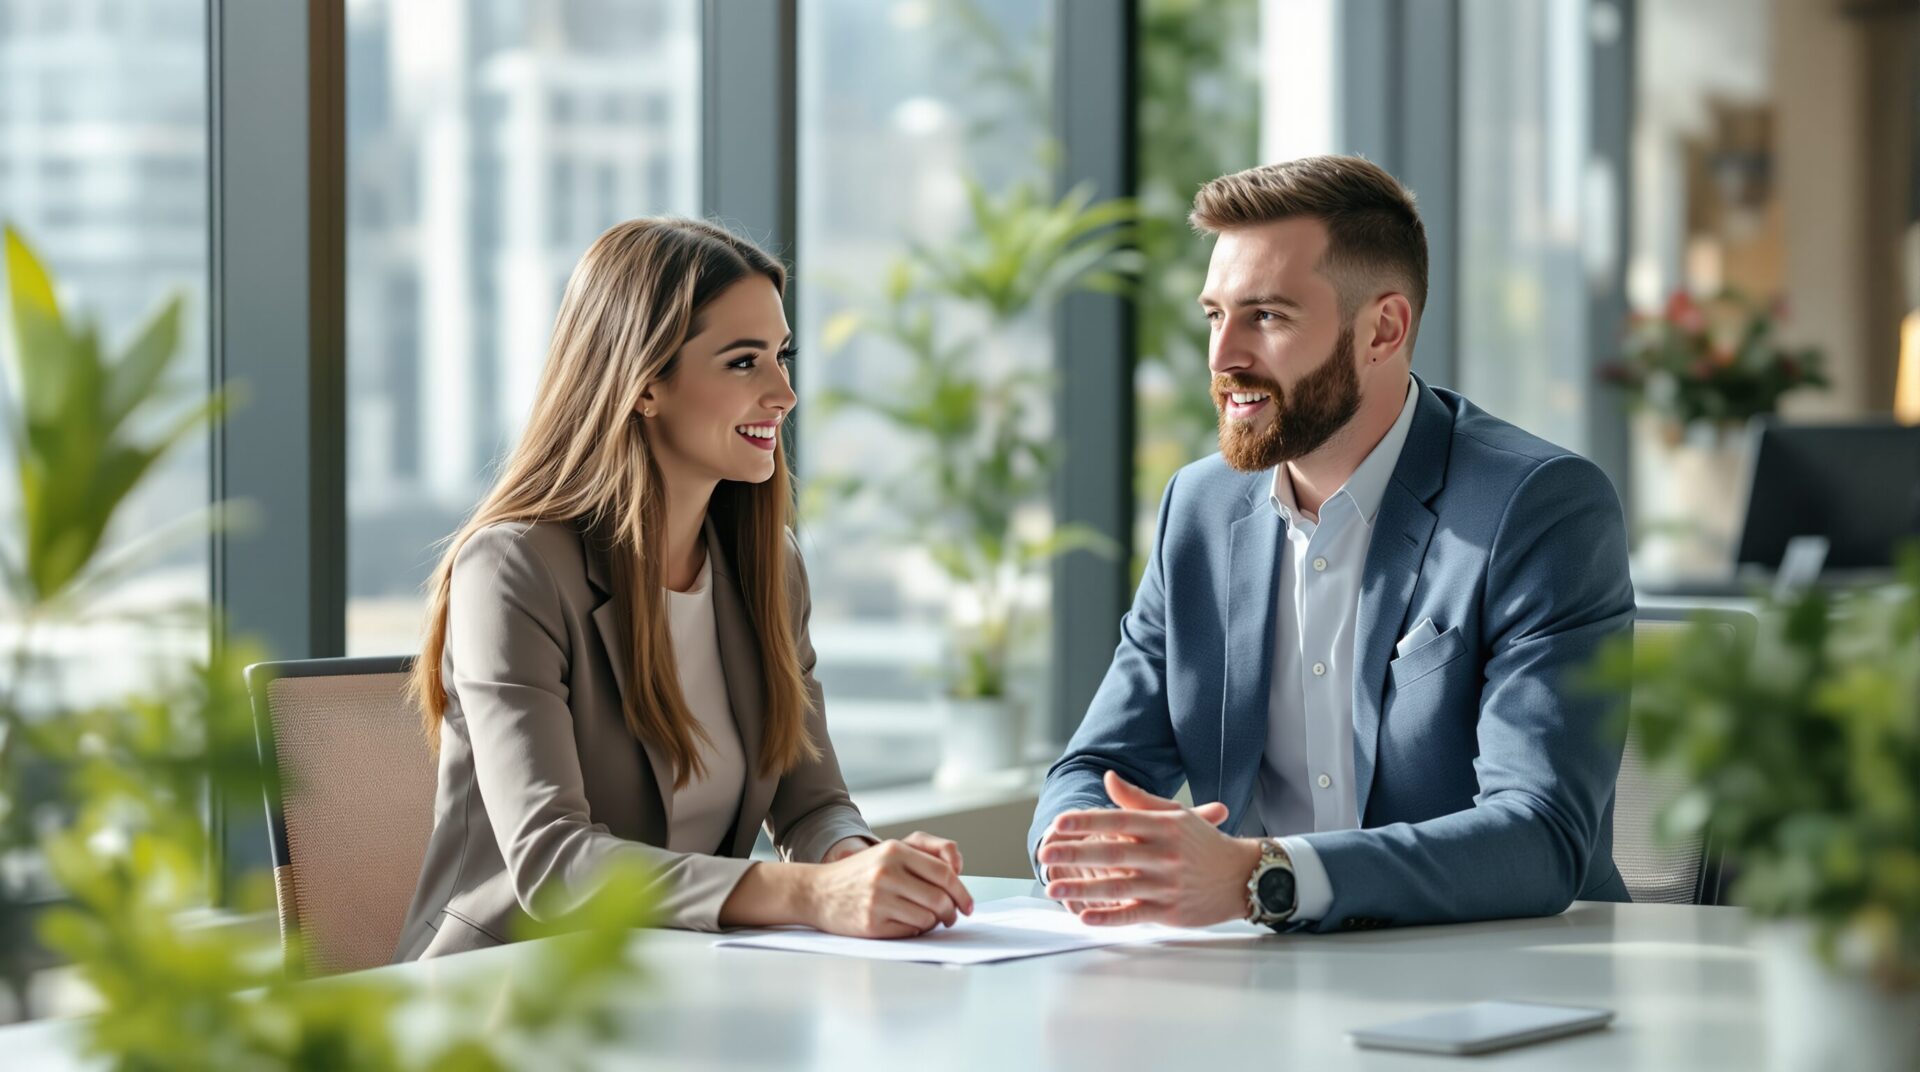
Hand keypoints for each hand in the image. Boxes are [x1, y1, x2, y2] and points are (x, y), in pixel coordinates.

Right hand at [800, 837, 973, 938]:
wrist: (817, 891)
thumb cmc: (859, 873)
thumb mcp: (889, 851)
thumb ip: (926, 854)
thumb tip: (958, 871)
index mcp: (895, 851)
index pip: (944, 873)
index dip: (962, 892)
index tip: (968, 905)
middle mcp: (887, 873)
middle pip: (940, 899)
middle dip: (952, 912)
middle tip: (951, 917)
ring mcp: (878, 899)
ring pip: (927, 918)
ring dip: (933, 923)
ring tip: (925, 919)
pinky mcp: (872, 924)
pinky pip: (910, 931)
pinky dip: (914, 930)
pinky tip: (905, 924)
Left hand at [1038, 770, 1253, 927]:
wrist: (1242, 877)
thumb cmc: (1203, 844)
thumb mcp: (1175, 815)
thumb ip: (1137, 800)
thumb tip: (1107, 778)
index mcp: (1163, 827)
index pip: (1118, 821)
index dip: (1087, 822)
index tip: (1059, 823)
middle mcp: (1164, 855)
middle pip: (1113, 854)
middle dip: (1075, 854)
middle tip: (1045, 853)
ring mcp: (1166, 885)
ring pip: (1118, 887)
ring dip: (1082, 889)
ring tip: (1053, 888)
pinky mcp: (1169, 912)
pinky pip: (1133, 915)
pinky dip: (1109, 918)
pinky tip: (1085, 917)